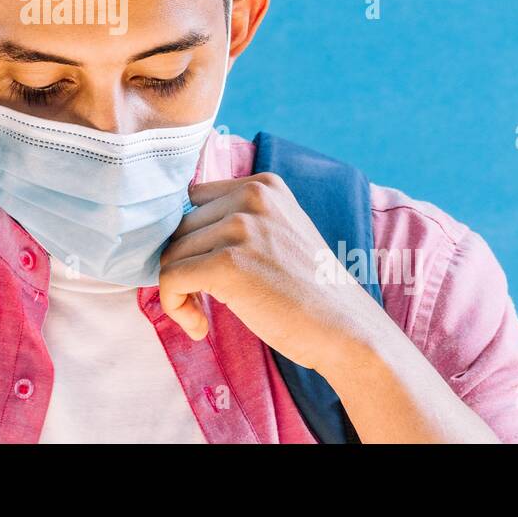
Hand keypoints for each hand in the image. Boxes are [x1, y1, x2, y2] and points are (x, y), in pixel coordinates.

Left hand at [158, 173, 384, 372]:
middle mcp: (251, 196)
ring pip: (171, 254)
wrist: (347, 331)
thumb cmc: (309, 293)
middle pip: (180, 228)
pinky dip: (174, 306)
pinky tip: (199, 326)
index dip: (191, 241)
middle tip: (203, 304)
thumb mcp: (278, 235)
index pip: (194, 202)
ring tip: (202, 318)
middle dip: (183, 268)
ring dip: (178, 292)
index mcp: (264, 185)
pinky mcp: (228, 262)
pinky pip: (171, 279)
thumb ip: (238, 223)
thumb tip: (175, 235)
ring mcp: (240, 227)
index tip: (204, 274)